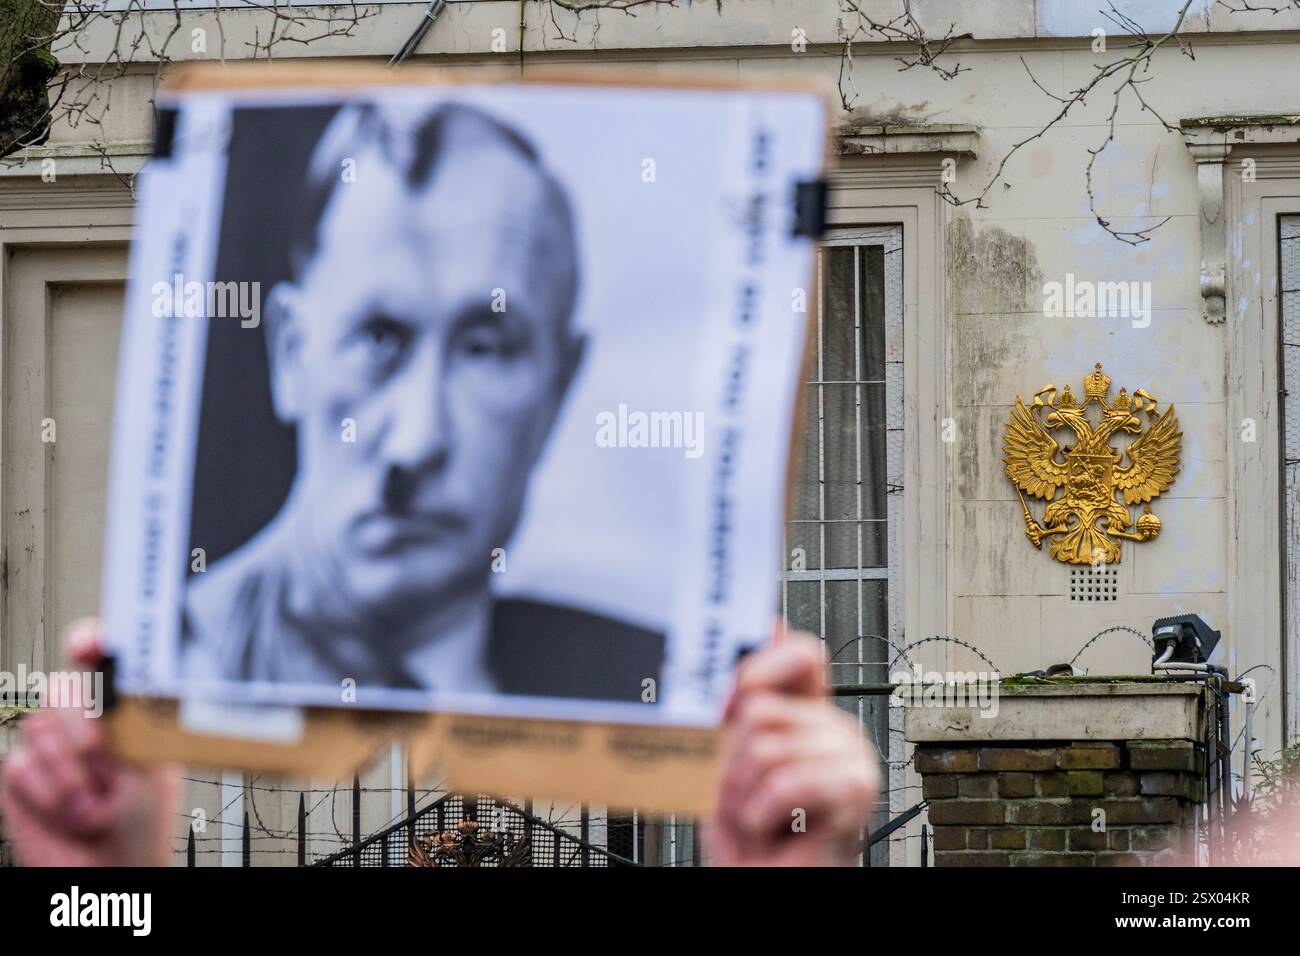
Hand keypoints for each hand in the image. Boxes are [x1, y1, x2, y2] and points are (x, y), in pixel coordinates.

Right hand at [0, 620, 177, 866]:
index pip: (102, 661)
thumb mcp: (151, 764)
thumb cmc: (143, 821)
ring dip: (72, 776)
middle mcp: (85, 722)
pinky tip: (72, 814)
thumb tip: (113, 680)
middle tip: (110, 774)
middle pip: (62, 689)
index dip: (90, 643)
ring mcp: (50, 747)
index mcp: (124, 711)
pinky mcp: (20, 776)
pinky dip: (49, 796)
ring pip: (39, 728)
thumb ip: (129, 720)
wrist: (112, 871)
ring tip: (96, 802)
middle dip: (86, 737)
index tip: (86, 646)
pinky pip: (18, 766)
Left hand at [706, 624, 879, 865]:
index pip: (800, 653)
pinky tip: (774, 830)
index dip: (757, 670)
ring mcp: (852, 756)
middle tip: (744, 795)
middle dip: (732, 761)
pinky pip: (783, 781)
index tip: (724, 709)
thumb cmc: (748, 831)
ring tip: (759, 817)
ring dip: (742, 794)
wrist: (760, 881)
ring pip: (764, 747)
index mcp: (809, 711)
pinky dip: (760, 814)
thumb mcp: (731, 756)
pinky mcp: (856, 789)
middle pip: (761, 709)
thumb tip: (772, 622)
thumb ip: (746, 695)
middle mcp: (836, 727)